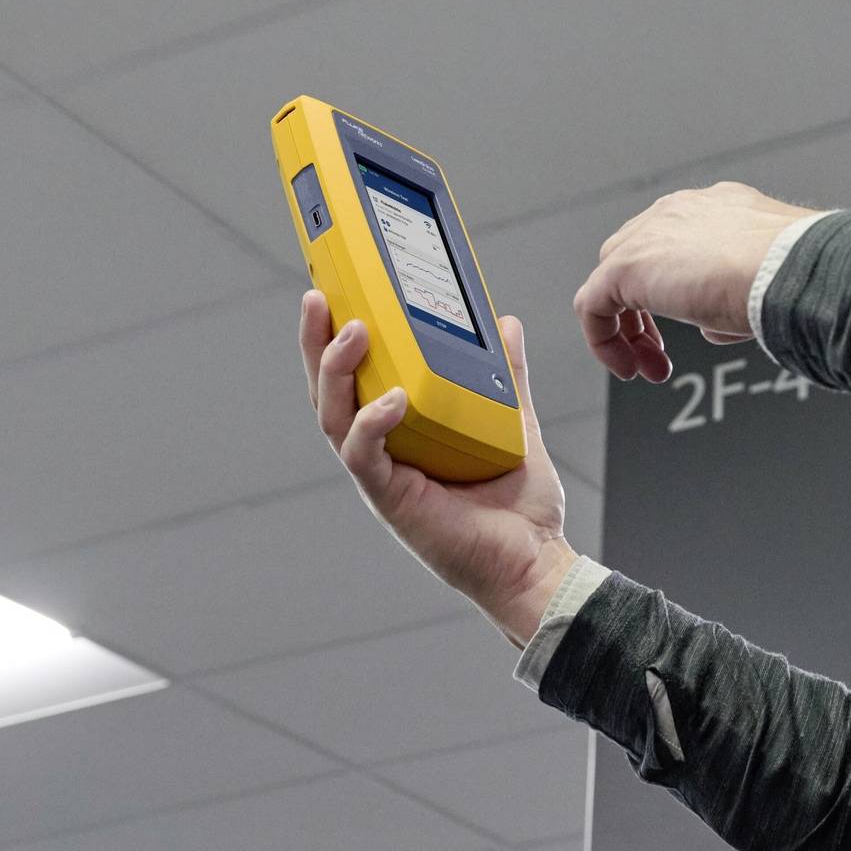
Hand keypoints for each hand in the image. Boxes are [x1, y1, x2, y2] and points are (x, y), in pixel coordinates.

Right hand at [301, 291, 574, 645]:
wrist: (535, 561)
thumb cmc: (518, 505)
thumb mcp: (514, 422)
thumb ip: (505, 376)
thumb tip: (504, 323)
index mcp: (399, 431)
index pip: (354, 377)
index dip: (334, 337)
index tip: (332, 289)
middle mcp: (379, 451)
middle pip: (328, 391)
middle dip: (315, 344)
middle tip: (319, 297)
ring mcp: (381, 476)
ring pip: (334, 417)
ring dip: (336, 372)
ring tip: (351, 331)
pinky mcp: (393, 499)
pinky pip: (366, 456)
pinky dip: (373, 424)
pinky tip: (391, 398)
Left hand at [575, 181, 816, 382]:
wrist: (793, 270)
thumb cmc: (794, 275)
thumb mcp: (763, 284)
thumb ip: (731, 299)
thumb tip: (715, 327)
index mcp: (715, 208)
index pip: (674, 244)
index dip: (676, 291)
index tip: (693, 327)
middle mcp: (678, 212)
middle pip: (636, 260)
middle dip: (645, 313)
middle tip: (662, 354)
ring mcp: (649, 234)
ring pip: (611, 282)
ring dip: (627, 331)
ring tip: (646, 367)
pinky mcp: (625, 265)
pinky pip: (593, 305)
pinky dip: (604, 340)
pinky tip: (629, 367)